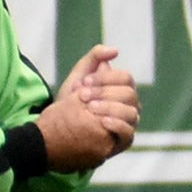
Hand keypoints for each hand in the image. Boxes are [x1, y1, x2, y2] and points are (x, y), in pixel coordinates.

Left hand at [37, 45, 140, 169]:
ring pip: (130, 112)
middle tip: (82, 96)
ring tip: (89, 108)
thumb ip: (94, 58)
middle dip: (103, 93)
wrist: (60, 127)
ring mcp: (130, 123)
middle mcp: (131, 105)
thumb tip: (115, 51)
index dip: (105, 78)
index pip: (125, 78)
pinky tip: (101, 121)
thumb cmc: (73, 100)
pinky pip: (129, 133)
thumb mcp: (79, 76)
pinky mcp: (124, 141)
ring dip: (109, 107)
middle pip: (129, 94)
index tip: (84, 82)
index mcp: (124, 88)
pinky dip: (116, 125)